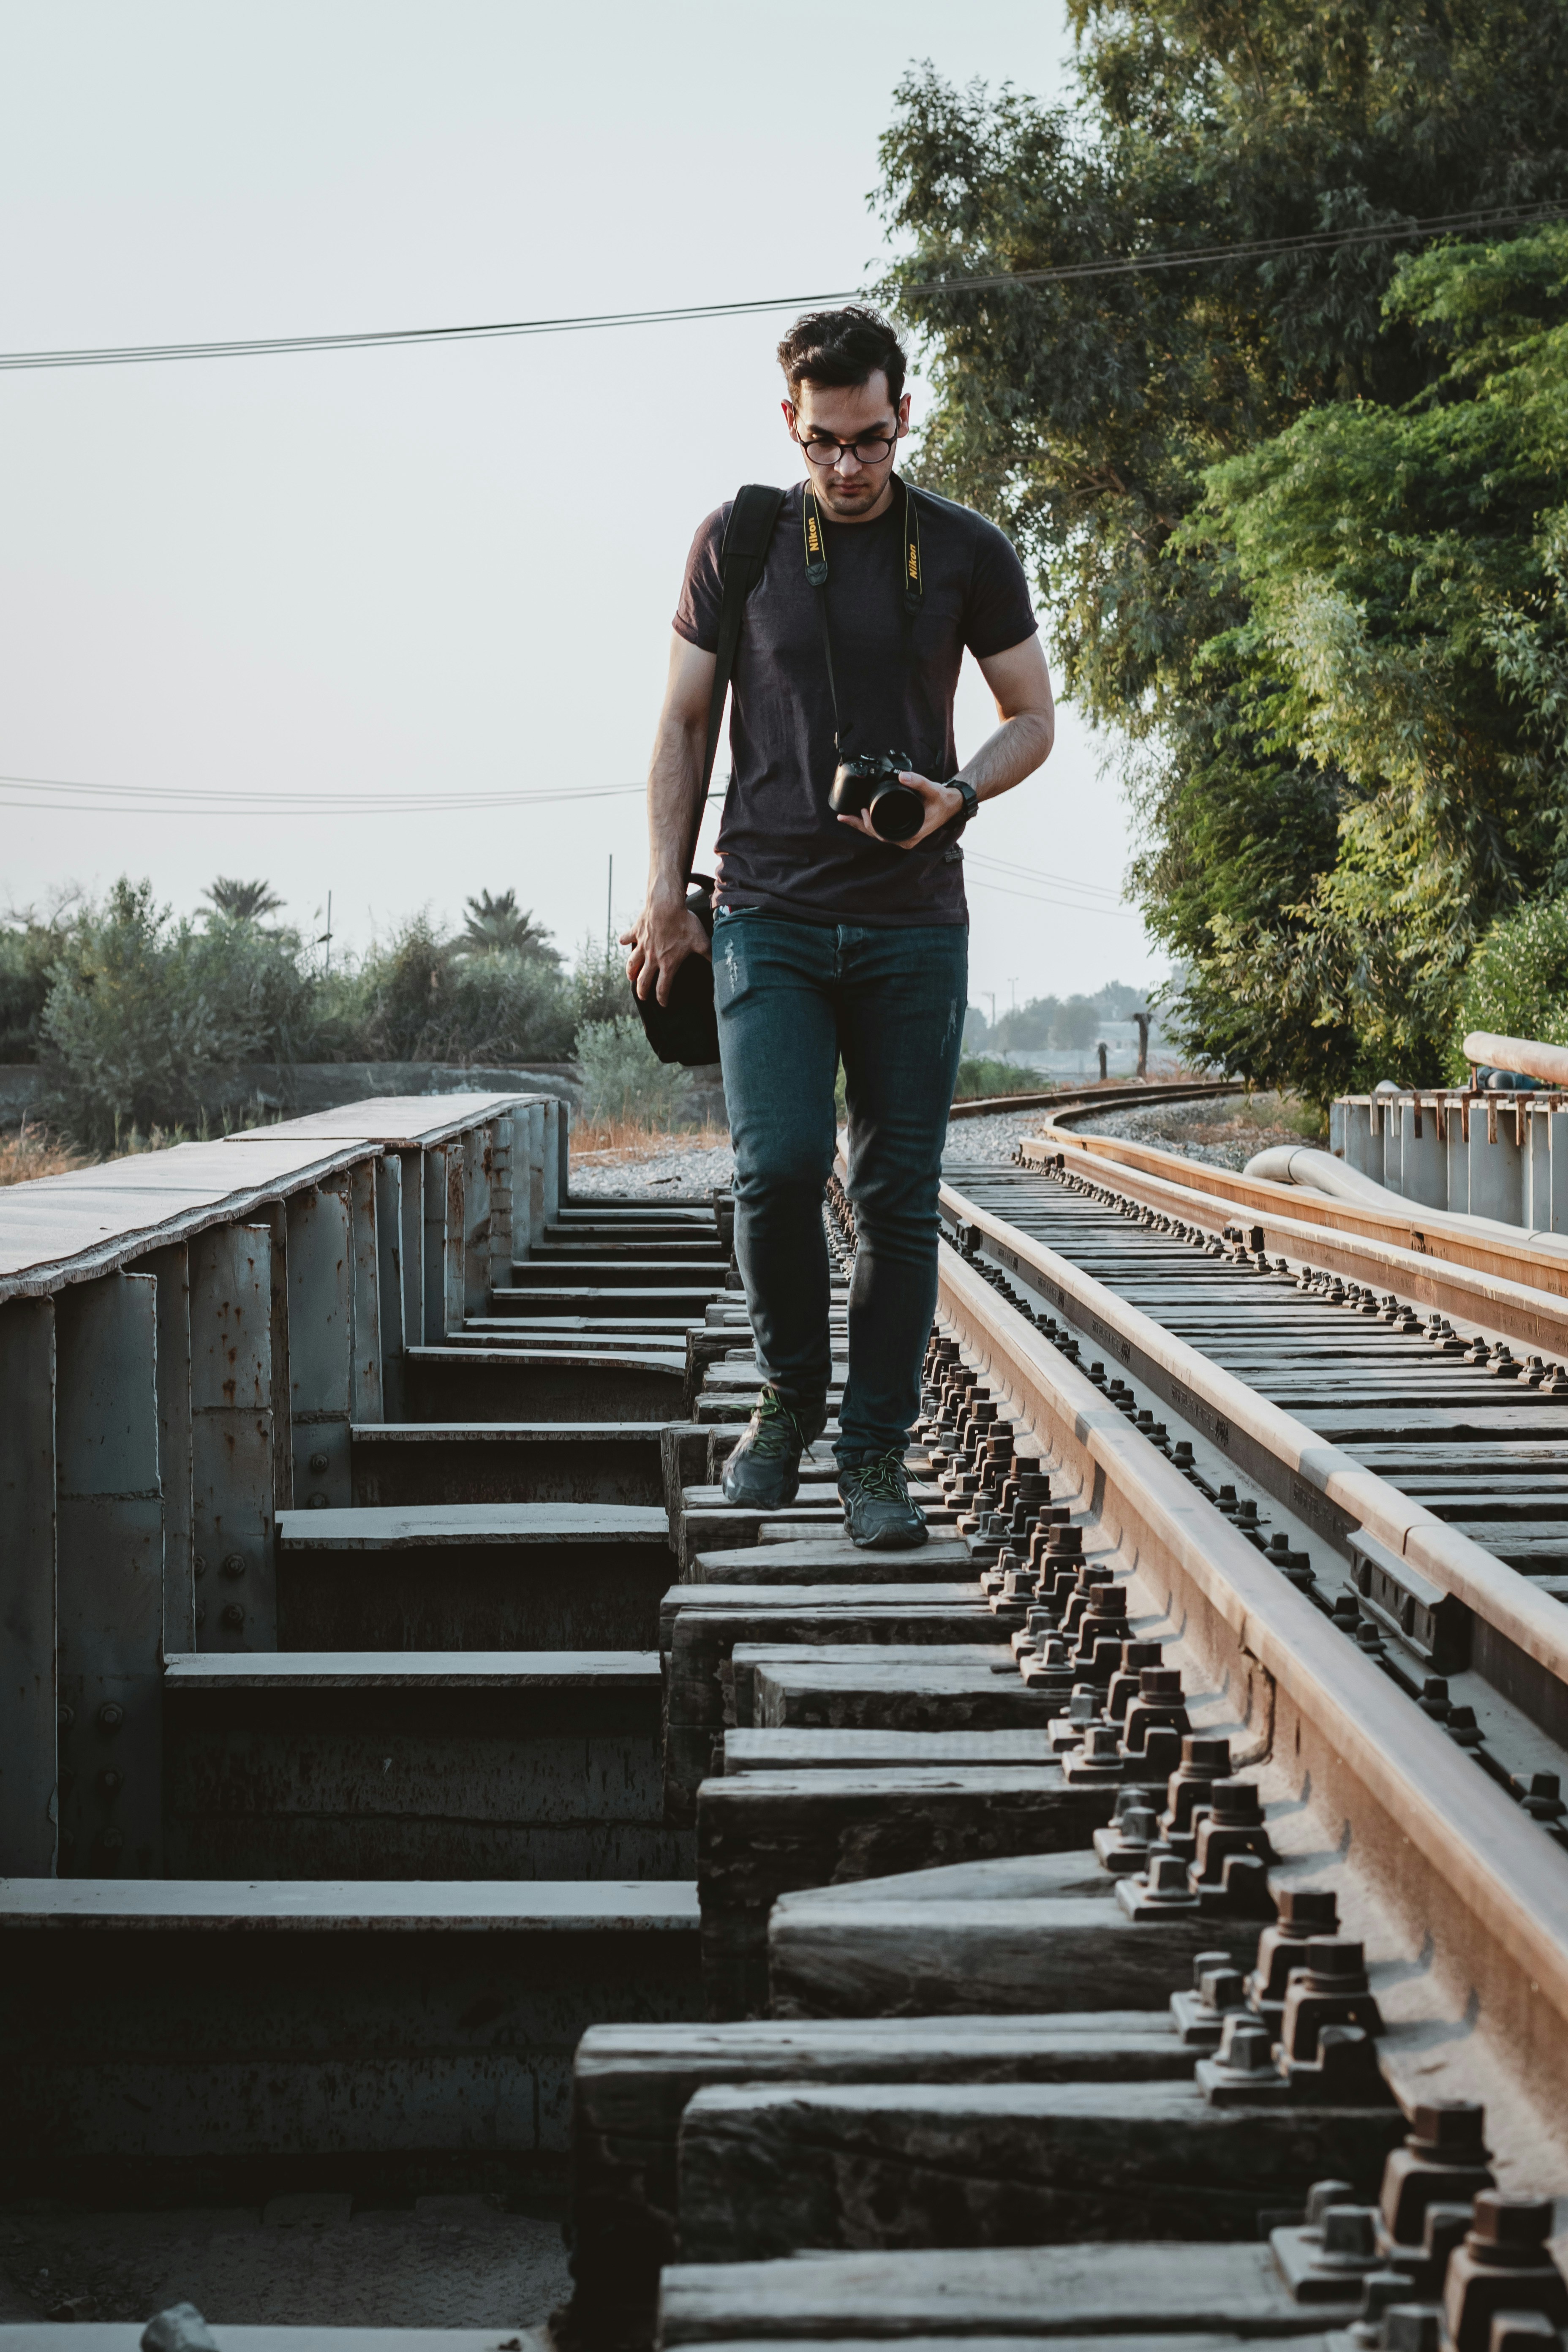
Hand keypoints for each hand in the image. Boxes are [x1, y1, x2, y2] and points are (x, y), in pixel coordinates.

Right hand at [621, 889, 711, 1006]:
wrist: (666, 905)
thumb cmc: (684, 923)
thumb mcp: (701, 941)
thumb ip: (709, 955)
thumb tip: (720, 967)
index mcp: (668, 964)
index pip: (663, 987)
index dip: (662, 998)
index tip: (663, 1004)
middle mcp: (652, 958)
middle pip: (643, 981)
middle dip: (642, 992)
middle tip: (642, 997)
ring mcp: (642, 945)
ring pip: (632, 963)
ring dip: (630, 972)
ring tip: (630, 977)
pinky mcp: (636, 932)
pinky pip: (627, 937)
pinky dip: (624, 940)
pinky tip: (622, 941)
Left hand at [834, 772, 964, 851]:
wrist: (951, 803)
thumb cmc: (942, 799)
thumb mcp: (932, 789)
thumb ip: (918, 782)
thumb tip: (902, 776)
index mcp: (912, 834)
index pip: (884, 835)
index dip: (870, 826)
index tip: (862, 812)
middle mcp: (906, 839)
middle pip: (877, 836)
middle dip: (860, 826)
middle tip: (846, 816)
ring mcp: (903, 836)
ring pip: (878, 834)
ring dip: (862, 826)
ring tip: (846, 818)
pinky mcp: (902, 831)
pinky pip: (882, 830)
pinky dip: (870, 824)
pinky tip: (859, 817)